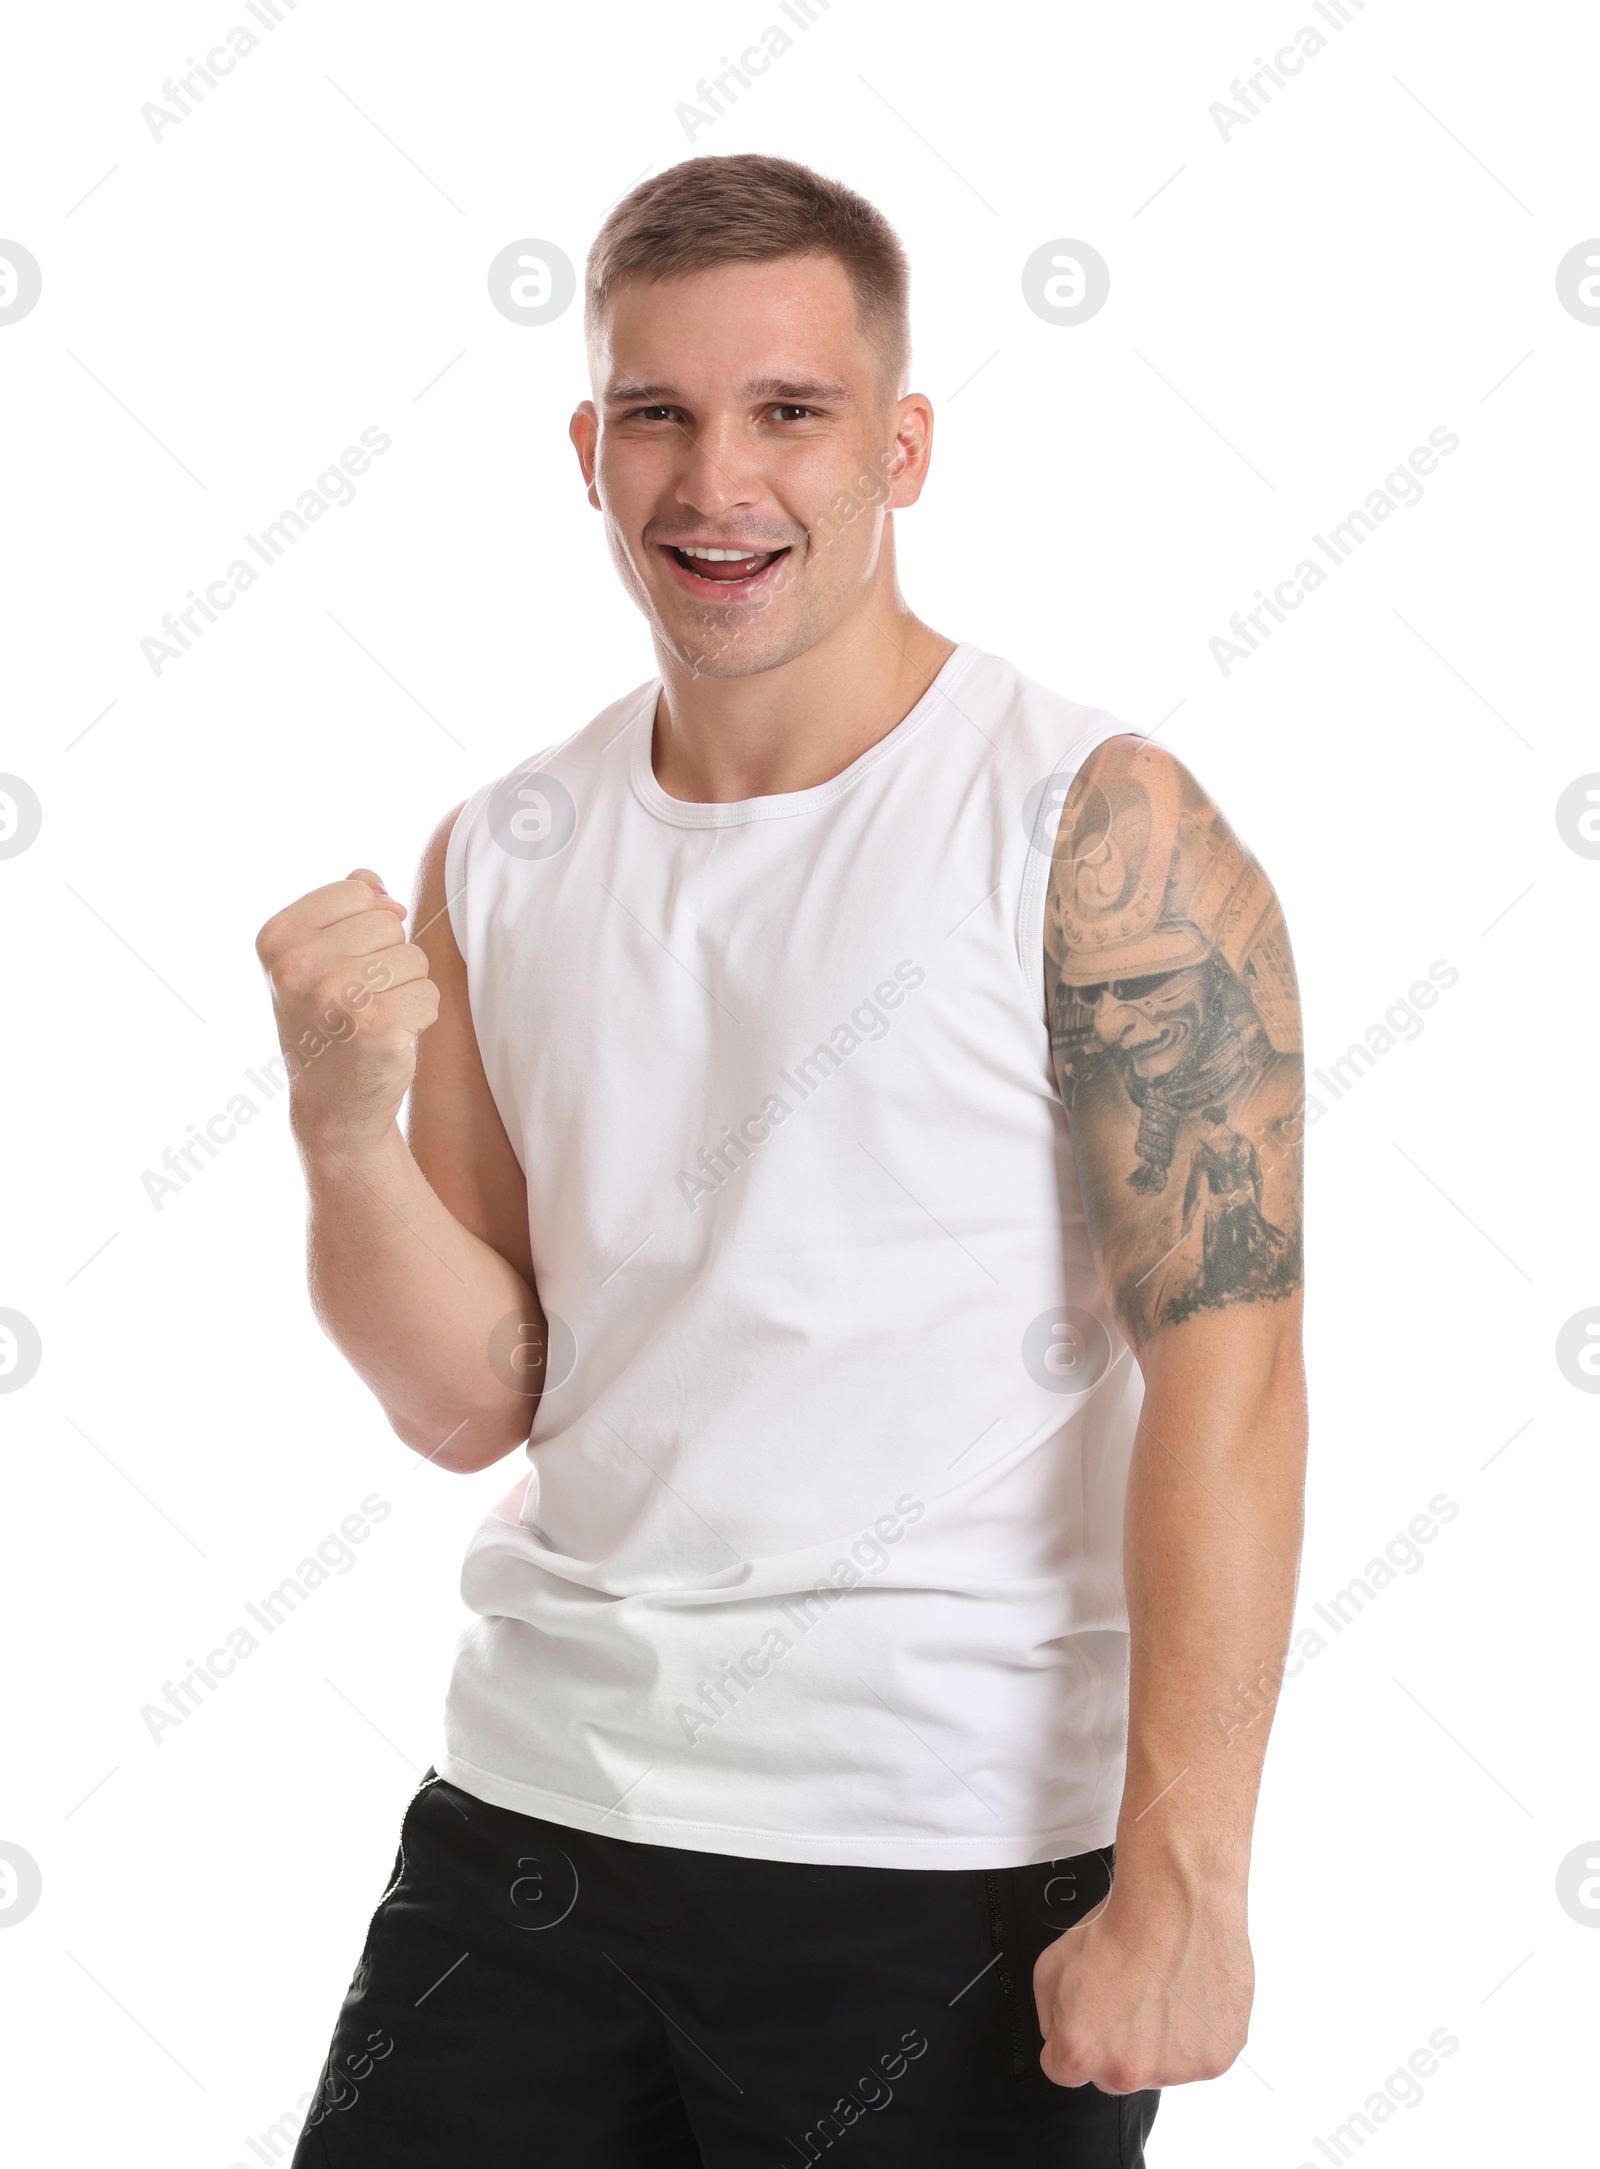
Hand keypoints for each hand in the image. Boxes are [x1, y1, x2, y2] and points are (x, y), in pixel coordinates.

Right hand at [255, 868, 438, 1155]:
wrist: (331, 1103)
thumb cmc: (328, 1022)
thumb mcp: (315, 958)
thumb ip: (342, 908)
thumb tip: (376, 883)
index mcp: (276, 938)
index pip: (358, 893)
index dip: (366, 927)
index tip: (342, 965)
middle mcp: (298, 966)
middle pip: (389, 924)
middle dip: (387, 959)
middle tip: (356, 1000)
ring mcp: (335, 996)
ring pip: (413, 958)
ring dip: (404, 988)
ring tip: (371, 1018)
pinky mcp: (376, 1027)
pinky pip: (428, 993)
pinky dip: (418, 1016)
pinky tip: (388, 1038)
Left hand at [1033, 1879, 1253, 2092]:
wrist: (1176, 1902)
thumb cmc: (1123, 1925)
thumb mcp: (1050, 1962)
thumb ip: (1049, 2013)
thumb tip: (1059, 2033)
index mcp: (1082, 2052)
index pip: (1065, 2070)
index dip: (1075, 2036)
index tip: (1089, 2017)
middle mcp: (1128, 2071)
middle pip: (1115, 2072)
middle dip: (1118, 2042)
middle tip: (1130, 1995)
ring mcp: (1175, 2070)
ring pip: (1161, 2066)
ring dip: (1160, 2039)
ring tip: (1164, 1989)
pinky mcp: (1216, 2058)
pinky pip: (1200, 2055)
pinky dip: (1196, 2032)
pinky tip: (1190, 1994)